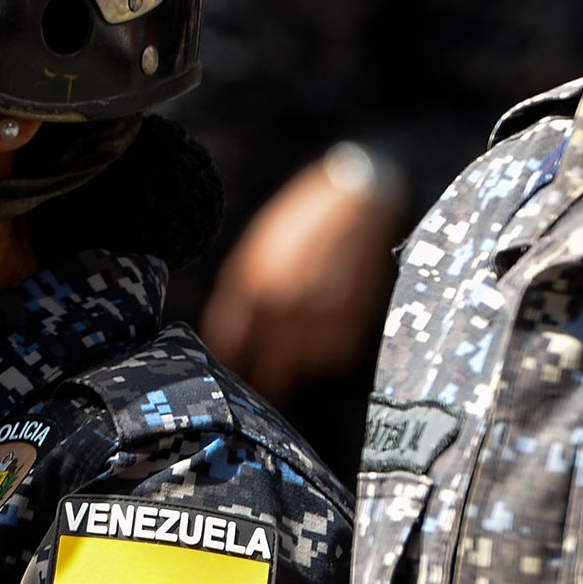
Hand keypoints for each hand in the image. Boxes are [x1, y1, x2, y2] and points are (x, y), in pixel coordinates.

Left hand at [200, 156, 399, 405]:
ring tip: (294, 350)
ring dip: (293, 365)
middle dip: (257, 378)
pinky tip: (323, 330)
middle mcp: (281, 308)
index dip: (224, 363)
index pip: (227, 345)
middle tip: (256, 382)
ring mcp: (319, 318)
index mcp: (249, 285)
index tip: (224, 372)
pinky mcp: (352, 322)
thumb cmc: (301, 221)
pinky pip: (331, 359)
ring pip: (299, 369)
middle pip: (263, 370)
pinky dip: (324, 353)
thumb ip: (240, 291)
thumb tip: (231, 334)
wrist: (358, 201)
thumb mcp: (257, 250)